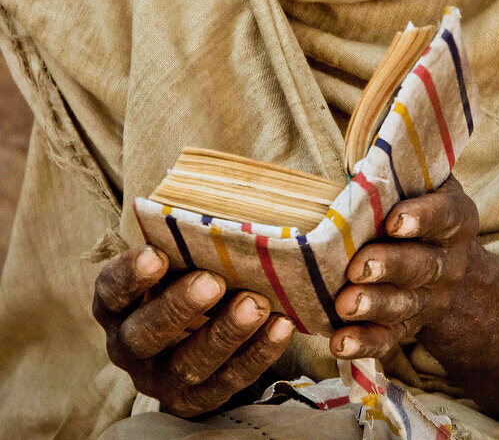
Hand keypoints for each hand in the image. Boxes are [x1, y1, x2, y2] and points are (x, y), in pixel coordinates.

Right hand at [93, 245, 294, 417]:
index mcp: (116, 305)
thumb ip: (184, 240)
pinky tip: (280, 327)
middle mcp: (129, 345)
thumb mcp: (174, 258)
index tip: (156, 254)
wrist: (192, 330)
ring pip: (186, 365)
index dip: (130, 275)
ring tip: (255, 304)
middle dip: (179, 308)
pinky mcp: (194, 400)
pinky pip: (225, 384)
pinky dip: (256, 356)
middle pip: (144, 334)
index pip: (112, 291)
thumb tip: (223, 204)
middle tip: (213, 281)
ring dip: (224, 334)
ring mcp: (160, 378)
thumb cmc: (183, 274)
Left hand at [331, 175, 498, 439]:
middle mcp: (450, 261)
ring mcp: (431, 298)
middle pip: (424, 265)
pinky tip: (340, 342)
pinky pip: (390, 339)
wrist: (453, 270)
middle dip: (391, 266)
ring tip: (345, 304)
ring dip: (375, 306)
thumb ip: (397, 170)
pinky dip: (365, 343)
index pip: (446, 215)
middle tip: (359, 267)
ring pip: (406, 305)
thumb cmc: (421, 207)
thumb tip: (359, 157)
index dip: (423, 217)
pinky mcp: (409, 327)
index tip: (394, 220)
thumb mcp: (423, 183)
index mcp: (456, 218)